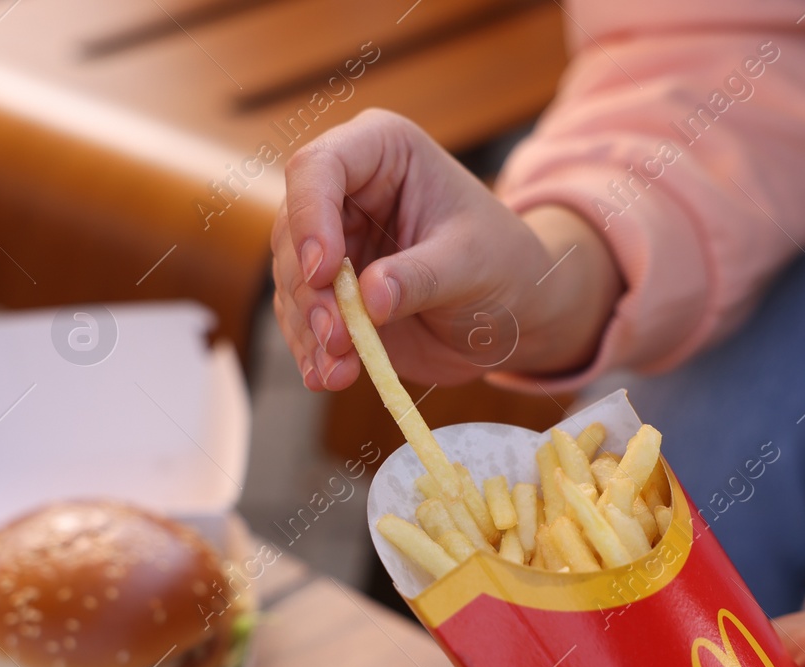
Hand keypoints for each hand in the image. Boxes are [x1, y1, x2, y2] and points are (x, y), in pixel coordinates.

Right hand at [270, 108, 621, 390]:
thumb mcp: (472, 263)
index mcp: (381, 152)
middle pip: (293, 232)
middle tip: (338, 337)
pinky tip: (328, 376)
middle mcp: (344, 193)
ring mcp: (332, 246)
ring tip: (339, 370)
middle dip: (310, 291)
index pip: (317, 167)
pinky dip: (312, 351)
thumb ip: (420, 277)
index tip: (325, 272)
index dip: (310, 217)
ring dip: (309, 329)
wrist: (514, 313)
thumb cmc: (504, 264)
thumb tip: (368, 299)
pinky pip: (302, 320)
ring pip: (291, 282)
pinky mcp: (330, 295)